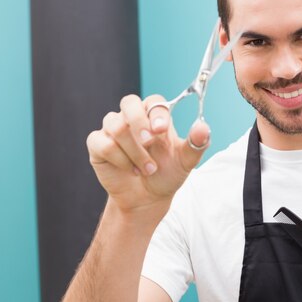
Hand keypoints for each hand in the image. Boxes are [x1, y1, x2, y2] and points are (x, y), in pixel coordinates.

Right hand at [86, 94, 210, 213]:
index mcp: (154, 116)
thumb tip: (204, 127)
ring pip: (116, 126)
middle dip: (139, 122)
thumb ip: (196, 143)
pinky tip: (131, 170)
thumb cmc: (166, 174)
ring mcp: (112, 130)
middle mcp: (132, 118)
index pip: (153, 101)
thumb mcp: (186, 161)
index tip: (161, 130)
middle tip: (149, 142)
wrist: (147, 200)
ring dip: (134, 151)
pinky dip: (119, 159)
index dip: (156, 112)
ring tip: (147, 169)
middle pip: (129, 102)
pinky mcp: (98, 145)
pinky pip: (102, 143)